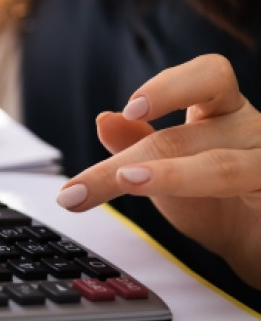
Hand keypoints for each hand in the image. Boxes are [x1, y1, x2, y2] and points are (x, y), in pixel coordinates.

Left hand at [55, 54, 260, 288]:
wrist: (256, 244)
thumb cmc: (217, 203)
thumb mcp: (164, 173)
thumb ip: (136, 145)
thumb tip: (105, 119)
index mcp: (221, 112)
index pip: (207, 76)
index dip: (170, 86)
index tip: (129, 110)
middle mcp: (249, 129)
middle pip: (184, 137)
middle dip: (126, 162)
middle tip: (77, 190)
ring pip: (221, 167)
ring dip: (170, 176)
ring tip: (127, 182)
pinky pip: (250, 188)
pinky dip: (216, 200)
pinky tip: (200, 209)